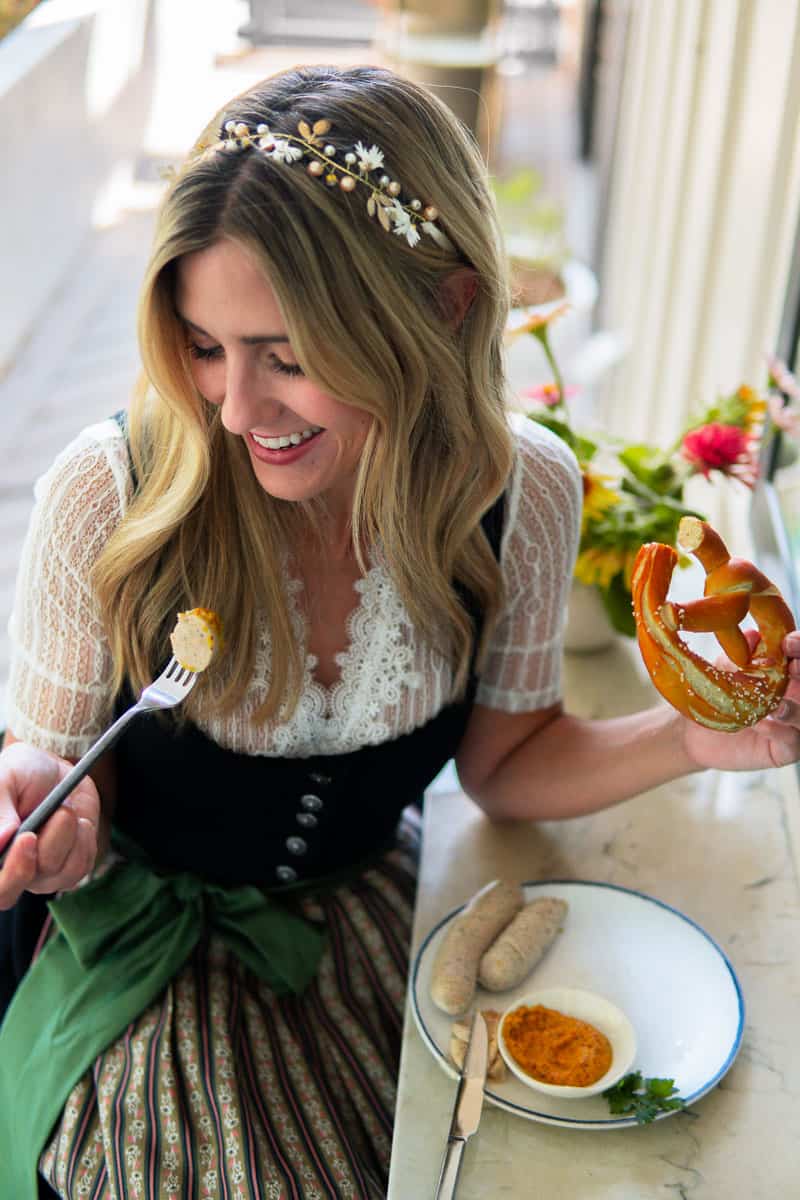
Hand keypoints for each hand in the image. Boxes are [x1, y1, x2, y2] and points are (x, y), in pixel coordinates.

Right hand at [0, 742, 99, 908]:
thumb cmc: (22, 772)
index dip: (5, 871)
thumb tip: (1, 840)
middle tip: (46, 826)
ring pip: (52, 875)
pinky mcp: (67, 869)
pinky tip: (79, 821)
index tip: (26, 837)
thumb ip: (0, 808)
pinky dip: (84, 840)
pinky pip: (79, 867)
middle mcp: (6, 868)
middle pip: (6, 895)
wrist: (56, 769)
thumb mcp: (5, 777)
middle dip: (25, 866)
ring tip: (64, 809)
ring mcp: (37, 875)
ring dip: (66, 837)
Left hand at [680, 629, 799, 771]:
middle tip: (792, 668)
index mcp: (788, 672)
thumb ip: (742, 653)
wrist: (695, 730)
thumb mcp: (725, 669)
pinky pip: (793, 742)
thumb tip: (753, 635)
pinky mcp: (785, 750)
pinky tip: (761, 724)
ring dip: (797, 708)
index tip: (788, 642)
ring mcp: (795, 725)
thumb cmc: (717, 694)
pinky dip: (780, 732)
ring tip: (776, 705)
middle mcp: (797, 697)